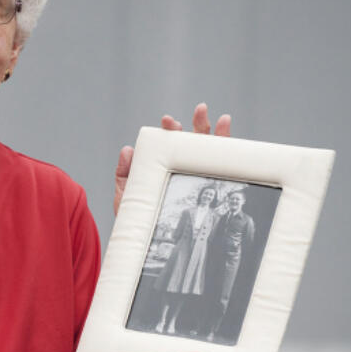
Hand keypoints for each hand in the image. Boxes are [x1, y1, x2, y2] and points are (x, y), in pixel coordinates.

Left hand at [113, 103, 231, 214]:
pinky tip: (226, 125)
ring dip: (211, 129)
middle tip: (200, 110)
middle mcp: (181, 167)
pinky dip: (226, 143)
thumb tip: (128, 150)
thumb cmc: (138, 216)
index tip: (167, 121)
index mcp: (163, 166)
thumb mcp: (127, 194)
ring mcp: (196, 174)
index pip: (168, 144)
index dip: (169, 130)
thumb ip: (124, 173)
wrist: (147, 241)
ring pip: (208, 149)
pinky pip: (220, 164)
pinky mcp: (210, 186)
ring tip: (214, 115)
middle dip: (195, 123)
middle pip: (191, 141)